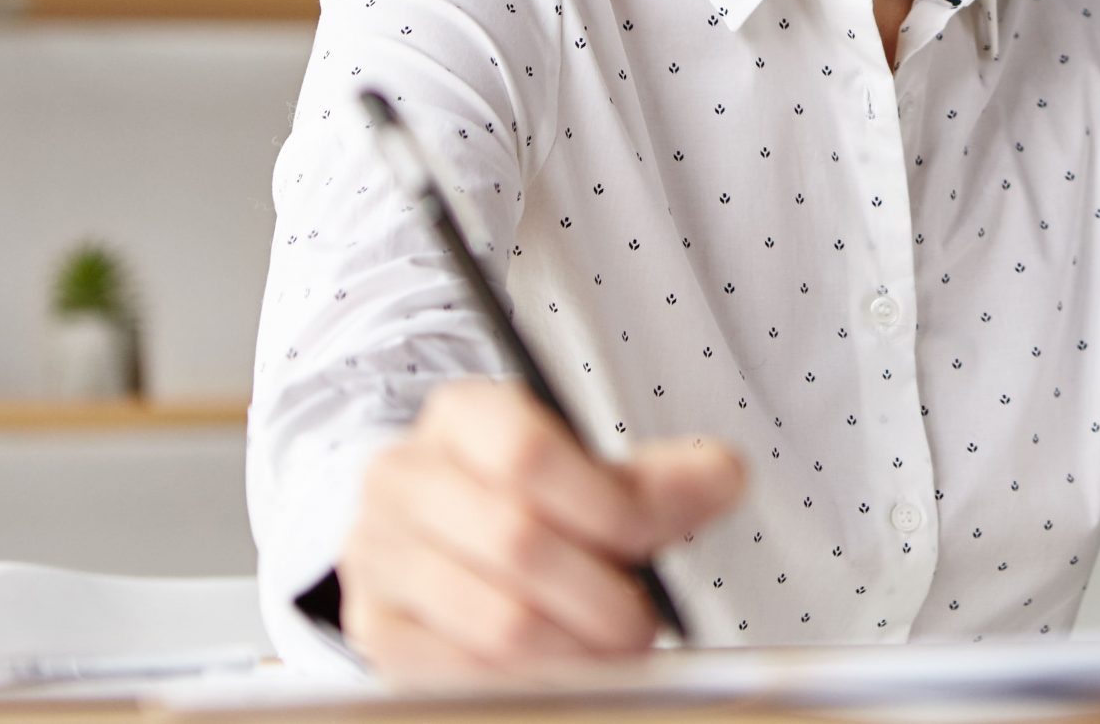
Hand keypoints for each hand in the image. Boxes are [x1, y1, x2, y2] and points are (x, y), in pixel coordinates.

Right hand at [336, 378, 745, 677]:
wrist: (454, 540)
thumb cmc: (540, 502)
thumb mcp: (598, 474)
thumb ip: (660, 479)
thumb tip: (724, 477)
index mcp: (462, 416)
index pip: (527, 454)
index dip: (603, 506)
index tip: (650, 539)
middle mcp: (403, 478)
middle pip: (516, 540)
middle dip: (601, 596)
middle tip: (643, 623)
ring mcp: (379, 555)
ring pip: (496, 620)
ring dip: (575, 649)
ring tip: (611, 650)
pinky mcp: (375, 629)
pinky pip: (462, 673)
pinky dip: (531, 682)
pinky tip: (565, 670)